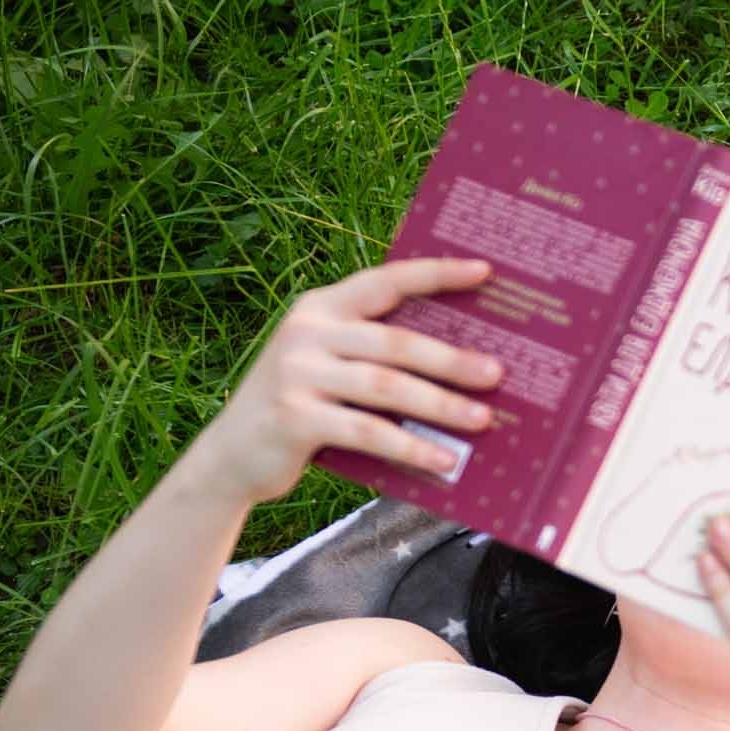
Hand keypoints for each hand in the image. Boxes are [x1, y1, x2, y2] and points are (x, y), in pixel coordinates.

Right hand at [184, 259, 506, 505]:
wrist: (231, 457)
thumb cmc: (300, 407)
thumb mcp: (328, 367)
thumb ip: (372, 353)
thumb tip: (459, 361)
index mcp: (321, 308)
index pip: (386, 281)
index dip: (435, 274)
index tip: (484, 271)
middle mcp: (307, 332)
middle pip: (396, 342)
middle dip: (452, 359)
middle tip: (498, 374)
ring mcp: (297, 373)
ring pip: (387, 387)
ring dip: (441, 405)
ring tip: (483, 420)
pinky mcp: (294, 417)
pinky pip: (367, 432)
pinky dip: (410, 447)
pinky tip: (443, 460)